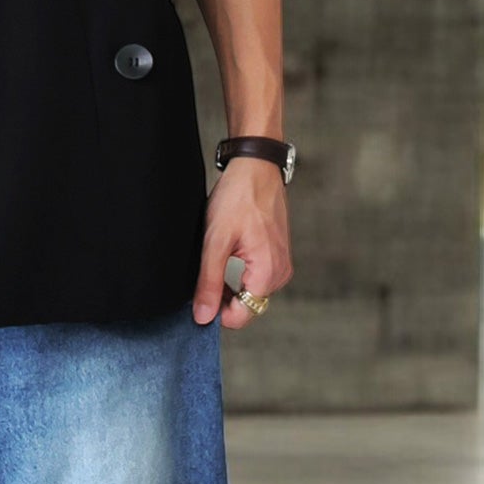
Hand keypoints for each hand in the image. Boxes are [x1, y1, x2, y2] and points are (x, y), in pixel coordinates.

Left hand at [192, 157, 292, 329]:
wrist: (257, 167)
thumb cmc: (238, 197)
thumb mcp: (216, 242)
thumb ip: (209, 282)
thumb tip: (203, 316)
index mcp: (268, 272)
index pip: (242, 316)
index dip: (218, 312)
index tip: (202, 295)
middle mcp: (280, 273)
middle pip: (248, 307)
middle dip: (225, 300)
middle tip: (206, 275)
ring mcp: (282, 265)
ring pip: (252, 295)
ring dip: (232, 288)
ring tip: (218, 262)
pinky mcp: (279, 257)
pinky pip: (258, 280)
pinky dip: (241, 278)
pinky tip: (230, 259)